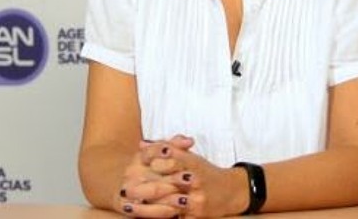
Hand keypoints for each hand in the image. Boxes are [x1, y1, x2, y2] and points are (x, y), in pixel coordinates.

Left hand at [122, 140, 247, 217]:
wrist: (231, 190)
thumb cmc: (206, 172)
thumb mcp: (189, 157)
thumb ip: (167, 149)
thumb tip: (142, 145)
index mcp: (192, 161)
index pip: (169, 154)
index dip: (152, 158)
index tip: (137, 161)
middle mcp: (194, 177)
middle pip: (166, 179)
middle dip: (144, 186)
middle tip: (126, 189)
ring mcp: (197, 196)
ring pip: (169, 201)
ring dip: (148, 205)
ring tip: (131, 206)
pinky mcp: (198, 213)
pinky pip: (177, 216)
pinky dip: (162, 216)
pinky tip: (150, 216)